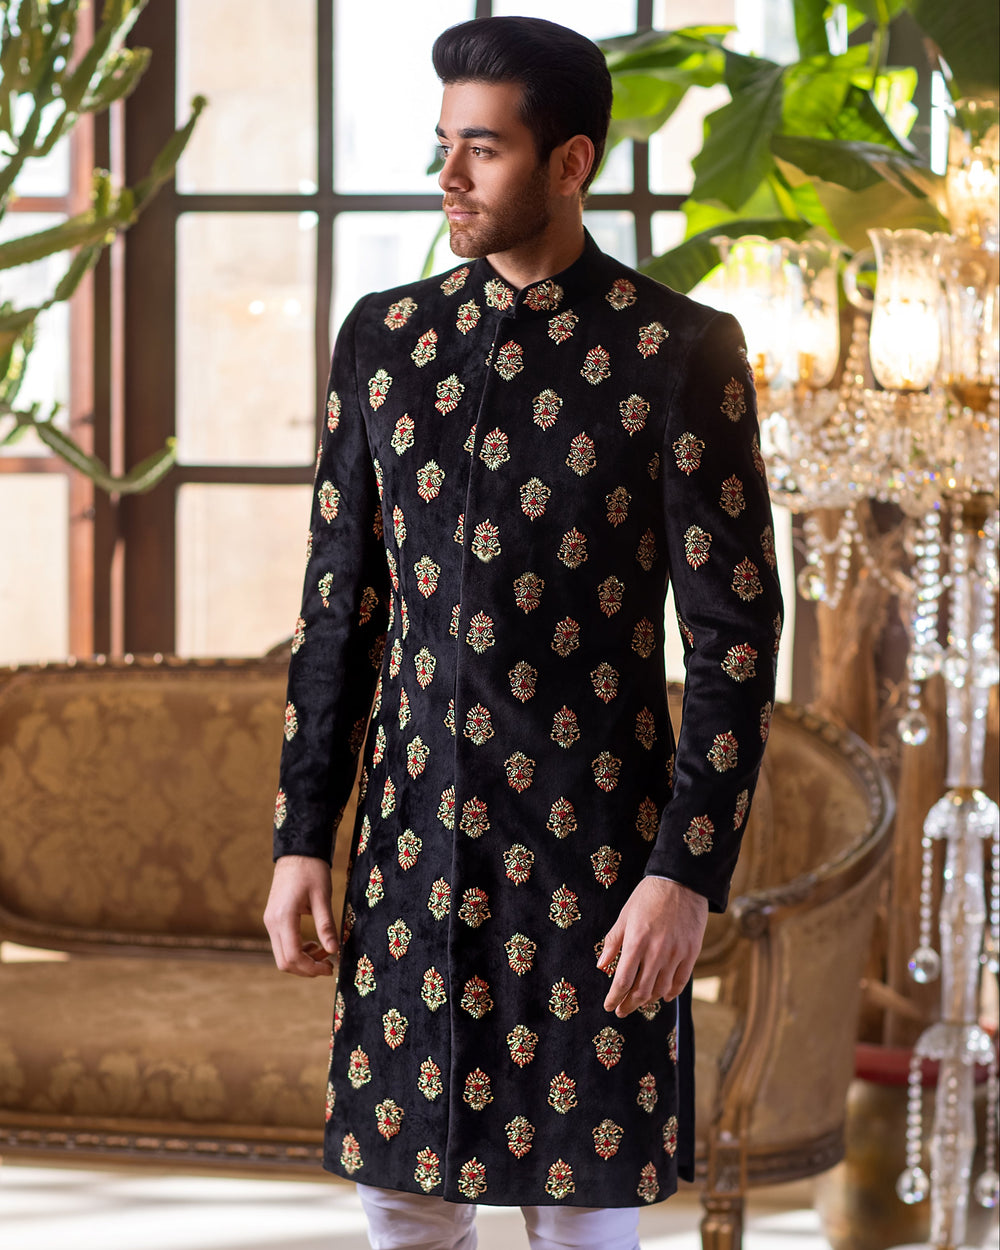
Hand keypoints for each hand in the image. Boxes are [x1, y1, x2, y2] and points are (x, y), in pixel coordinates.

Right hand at [263, 854, 338, 976]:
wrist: (297, 852)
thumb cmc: (311, 871)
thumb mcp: (322, 896)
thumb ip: (326, 925)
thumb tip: (334, 951)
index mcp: (283, 917)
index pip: (293, 956)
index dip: (311, 968)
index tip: (330, 968)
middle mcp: (272, 923)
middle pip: (284, 962)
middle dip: (307, 969)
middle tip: (329, 964)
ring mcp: (270, 922)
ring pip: (282, 956)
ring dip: (302, 960)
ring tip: (324, 951)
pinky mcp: (273, 920)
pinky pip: (282, 944)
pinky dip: (297, 950)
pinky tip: (313, 944)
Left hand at [598, 877, 707, 1016]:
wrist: (681, 882)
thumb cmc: (648, 896)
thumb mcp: (625, 916)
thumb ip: (613, 942)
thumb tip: (601, 966)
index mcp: (636, 942)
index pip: (623, 980)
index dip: (614, 997)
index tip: (608, 1006)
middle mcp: (656, 952)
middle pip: (641, 990)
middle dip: (629, 1004)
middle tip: (621, 1011)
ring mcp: (676, 954)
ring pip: (661, 989)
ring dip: (648, 1000)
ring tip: (639, 1002)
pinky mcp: (691, 953)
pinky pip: (681, 982)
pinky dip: (670, 993)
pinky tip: (663, 996)